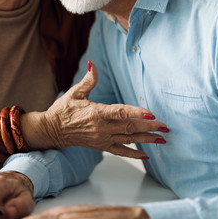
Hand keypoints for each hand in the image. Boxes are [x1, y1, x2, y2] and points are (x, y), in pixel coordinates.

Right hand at [22, 61, 168, 158]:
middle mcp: (101, 128)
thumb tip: (92, 64)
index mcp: (96, 113)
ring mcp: (102, 139)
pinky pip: (120, 151)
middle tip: (165, 126)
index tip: (151, 114)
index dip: (137, 113)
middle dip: (149, 127)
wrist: (52, 130)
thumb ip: (88, 80)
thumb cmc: (63, 110)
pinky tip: (147, 154)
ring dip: (146, 140)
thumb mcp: (74, 92)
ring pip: (128, 140)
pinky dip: (134, 154)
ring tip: (162, 139)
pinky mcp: (101, 146)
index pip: (120, 112)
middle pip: (129, 128)